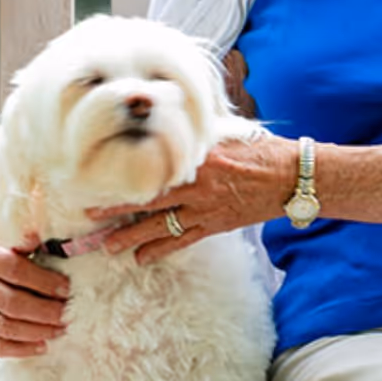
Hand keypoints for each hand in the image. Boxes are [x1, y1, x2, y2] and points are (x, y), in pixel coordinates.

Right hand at [0, 235, 68, 357]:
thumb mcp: (17, 236)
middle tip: (69, 312)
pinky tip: (44, 345)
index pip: (14, 269)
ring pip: (6, 327)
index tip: (67, 288)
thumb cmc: (12, 246)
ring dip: (38, 330)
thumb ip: (30, 238)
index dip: (43, 281)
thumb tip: (38, 235)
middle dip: (45, 310)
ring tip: (62, 328)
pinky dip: (23, 349)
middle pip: (12, 302)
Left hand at [94, 134, 296, 262]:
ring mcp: (205, 207)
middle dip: (116, 209)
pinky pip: (182, 240)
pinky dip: (161, 250)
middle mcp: (195, 184)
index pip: (152, 166)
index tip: (100, 178)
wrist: (292, 176)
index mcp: (197, 157)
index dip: (125, 174)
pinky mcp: (216, 224)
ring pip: (159, 225)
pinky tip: (142, 258)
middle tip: (90, 218)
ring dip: (132, 237)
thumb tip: (177, 121)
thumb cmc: (263, 150)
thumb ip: (201, 133)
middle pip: (147, 198)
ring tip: (108, 247)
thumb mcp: (229, 132)